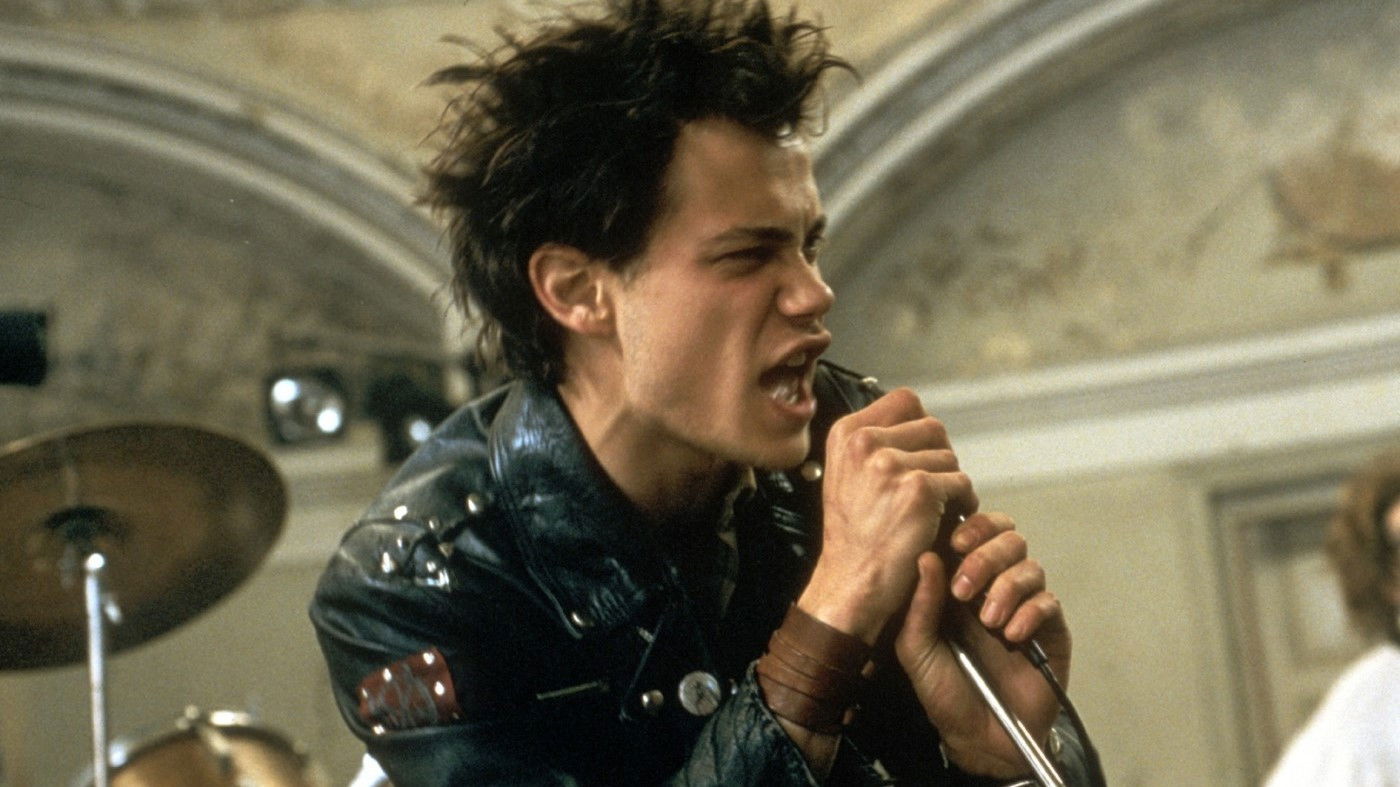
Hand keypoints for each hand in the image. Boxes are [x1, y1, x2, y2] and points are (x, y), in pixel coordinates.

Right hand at [797, 388, 977, 643]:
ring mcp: (891, 464)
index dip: (920, 428)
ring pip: (950, 457)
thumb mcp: (847, 474)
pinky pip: (961, 483)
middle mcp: (864, 442)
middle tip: (932, 488)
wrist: (850, 581)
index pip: (906, 400)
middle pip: (933, 426)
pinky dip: (962, 503)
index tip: (918, 456)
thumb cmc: (854, 534)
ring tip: (934, 510)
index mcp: (846, 432)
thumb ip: (874, 441)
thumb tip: (919, 416)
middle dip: (939, 457)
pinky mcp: (919, 489)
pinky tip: (947, 521)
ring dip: (950, 484)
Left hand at [894, 513, 1070, 777]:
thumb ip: (919, 604)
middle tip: (964, 590)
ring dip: (1007, 587)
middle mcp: (992, 586)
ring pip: (1030, 565)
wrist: (981, 739)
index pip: (971, 533)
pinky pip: (1050, 601)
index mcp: (957, 583)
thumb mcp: (916, 650)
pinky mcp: (1050, 628)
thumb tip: (928, 555)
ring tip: (987, 622)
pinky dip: (1031, 612)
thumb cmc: (944, 693)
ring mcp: (1023, 605)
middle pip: (1007, 538)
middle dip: (985, 556)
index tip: (955, 543)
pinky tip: (1012, 635)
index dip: (968, 527)